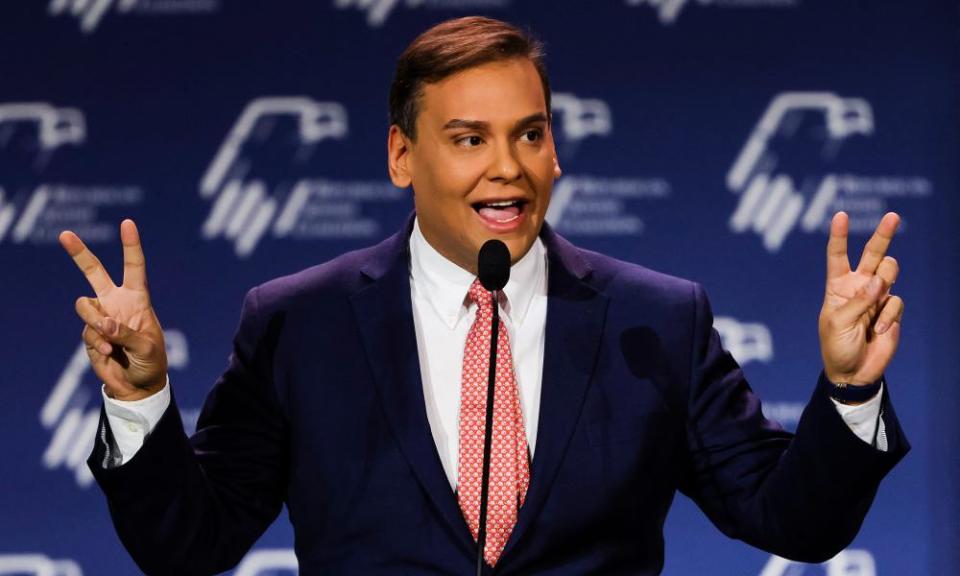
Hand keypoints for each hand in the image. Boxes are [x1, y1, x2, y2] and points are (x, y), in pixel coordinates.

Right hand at [59, 219, 167, 400]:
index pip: (134, 267)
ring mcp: (100, 317)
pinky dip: (97, 342)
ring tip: (110, 339)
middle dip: (79, 253)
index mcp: (137, 299)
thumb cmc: (151, 362)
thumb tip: (105, 322)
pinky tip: (108, 353)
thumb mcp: (148, 348)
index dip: (131, 245)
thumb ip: (127, 334)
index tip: (127, 223)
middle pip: (94, 273)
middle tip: (64, 235)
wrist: (138, 385)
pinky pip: (87, 331)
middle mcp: (116, 303)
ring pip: (85, 306)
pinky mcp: (90, 334)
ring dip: (95, 321)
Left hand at [819, 212, 903, 385]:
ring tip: (875, 304)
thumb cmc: (837, 346)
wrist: (854, 371)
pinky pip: (896, 302)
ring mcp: (877, 297)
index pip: (837, 256)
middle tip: (892, 216)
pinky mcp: (892, 310)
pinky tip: (878, 331)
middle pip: (873, 254)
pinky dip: (888, 316)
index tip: (841, 215)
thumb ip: (857, 302)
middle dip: (883, 234)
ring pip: (890, 273)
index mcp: (837, 286)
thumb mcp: (838, 323)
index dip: (839, 236)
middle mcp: (858, 287)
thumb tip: (879, 282)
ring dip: (885, 283)